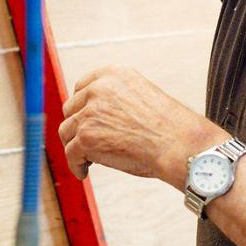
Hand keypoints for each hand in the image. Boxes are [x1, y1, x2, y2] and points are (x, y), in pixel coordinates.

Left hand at [58, 66, 213, 186]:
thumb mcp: (141, 96)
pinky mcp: (86, 137)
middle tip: (86, 143)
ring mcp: (90, 112)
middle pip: (71, 109)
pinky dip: (75, 164)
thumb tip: (92, 117)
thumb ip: (116, 99)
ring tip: (86, 159)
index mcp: (113, 74)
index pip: (82, 87)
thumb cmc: (167, 127)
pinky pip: (71, 153)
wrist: (178, 143)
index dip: (81, 106)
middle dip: (77, 126)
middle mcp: (98, 89)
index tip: (84, 120)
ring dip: (74, 146)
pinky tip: (83, 172)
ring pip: (67, 131)